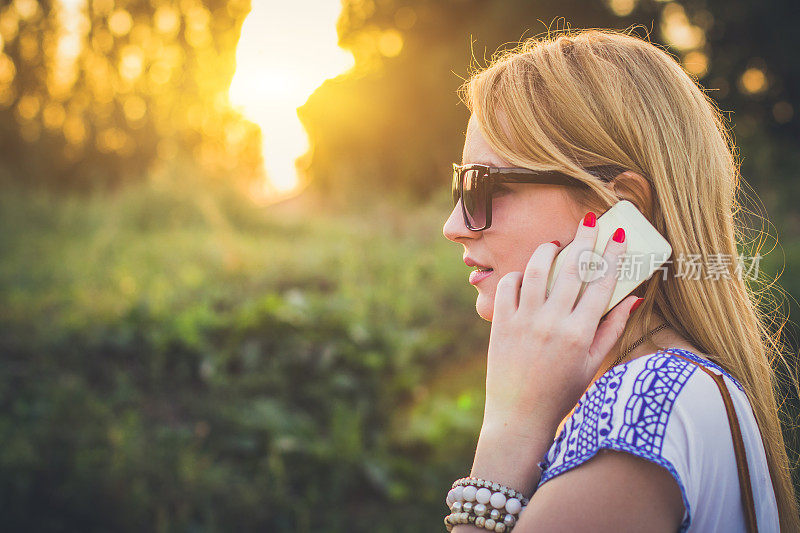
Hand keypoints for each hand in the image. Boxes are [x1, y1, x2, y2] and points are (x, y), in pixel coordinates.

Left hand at [481, 212, 640, 438]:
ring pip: (537, 269)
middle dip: (585, 239)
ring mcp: (524, 320)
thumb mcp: (592, 364)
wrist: (519, 417)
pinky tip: (528, 274)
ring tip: (557, 243)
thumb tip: (630, 299)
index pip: (601, 284)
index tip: (619, 235)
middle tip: (591, 219)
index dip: (612, 256)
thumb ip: (610, 330)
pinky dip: (519, 274)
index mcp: (579, 333)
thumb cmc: (561, 393)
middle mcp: (552, 322)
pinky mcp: (500, 323)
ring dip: (549, 250)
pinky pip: (509, 285)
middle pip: (572, 268)